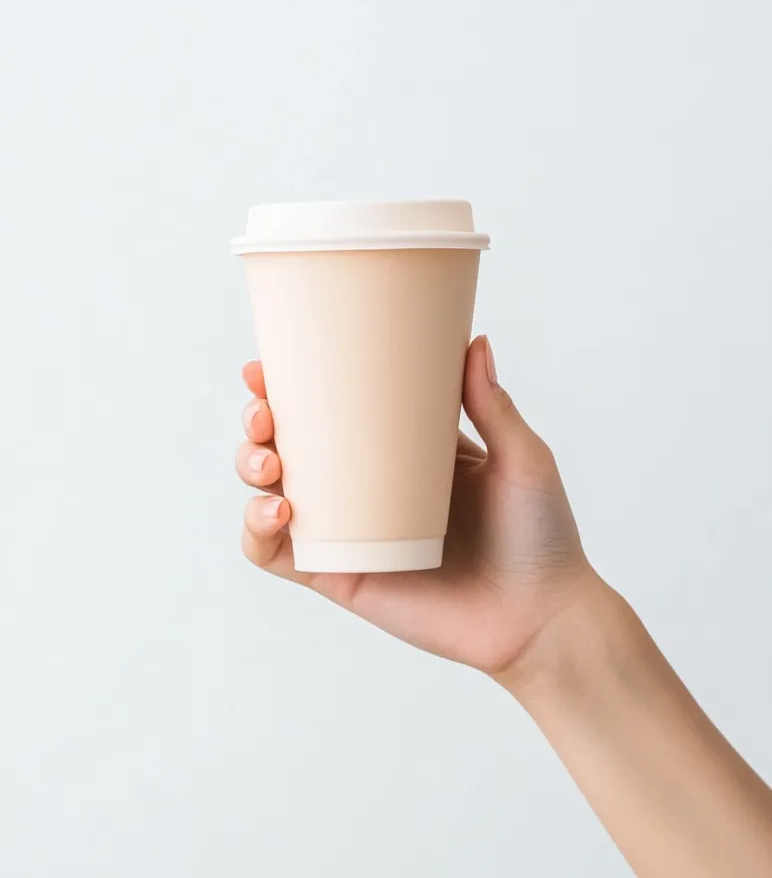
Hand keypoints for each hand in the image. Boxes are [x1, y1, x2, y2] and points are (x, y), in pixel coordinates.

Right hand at [235, 335, 591, 678]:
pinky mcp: (341, 577)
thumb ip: (494, 405)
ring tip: (269, 462)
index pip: (331, 410)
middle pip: (288, 446)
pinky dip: (256, 534)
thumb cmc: (541, 536)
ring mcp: (348, 534)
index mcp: (398, 450)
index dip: (288, 388)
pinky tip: (274, 514)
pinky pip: (278, 557)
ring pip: (270, 495)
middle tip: (265, 412)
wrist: (542, 616)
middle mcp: (364, 489)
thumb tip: (475, 340)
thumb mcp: (520, 459)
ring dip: (249, 468)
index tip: (264, 367)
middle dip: (259, 423)